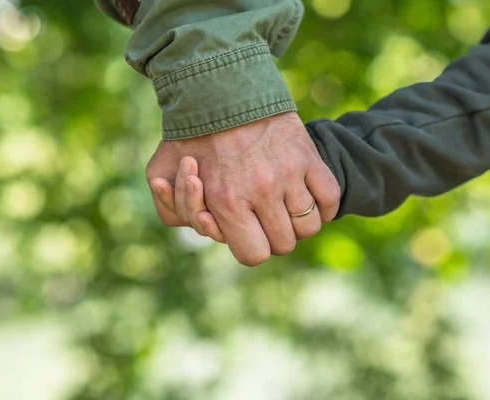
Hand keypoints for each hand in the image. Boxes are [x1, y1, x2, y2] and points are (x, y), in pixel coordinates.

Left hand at [146, 112, 339, 265]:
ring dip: (298, 222)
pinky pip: (330, 198)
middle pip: (284, 244)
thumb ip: (170, 209)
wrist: (221, 89)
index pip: (253, 255)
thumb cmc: (190, 135)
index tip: (248, 233)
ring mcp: (288, 174)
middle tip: (264, 217)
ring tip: (285, 205)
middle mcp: (261, 191)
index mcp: (226, 201)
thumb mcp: (159, 170)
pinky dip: (324, 206)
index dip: (251, 248)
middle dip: (274, 236)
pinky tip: (308, 197)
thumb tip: (202, 226)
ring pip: (309, 226)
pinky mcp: (308, 156)